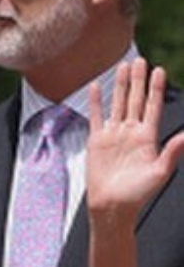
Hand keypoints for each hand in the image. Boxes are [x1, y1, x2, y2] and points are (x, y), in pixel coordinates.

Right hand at [87, 58, 183, 222]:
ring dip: (120, 86)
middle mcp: (131, 133)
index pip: (152, 107)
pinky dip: (95, 102)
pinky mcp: (96, 142)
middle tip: (140, 60)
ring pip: (117, 104)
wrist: (111, 206)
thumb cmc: (137, 194)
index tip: (159, 71)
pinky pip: (96, 117)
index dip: (155, 89)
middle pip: (135, 100)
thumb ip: (172, 151)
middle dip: (138, 80)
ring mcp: (113, 136)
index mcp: (148, 137)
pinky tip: (95, 88)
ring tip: (122, 67)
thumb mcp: (160, 172)